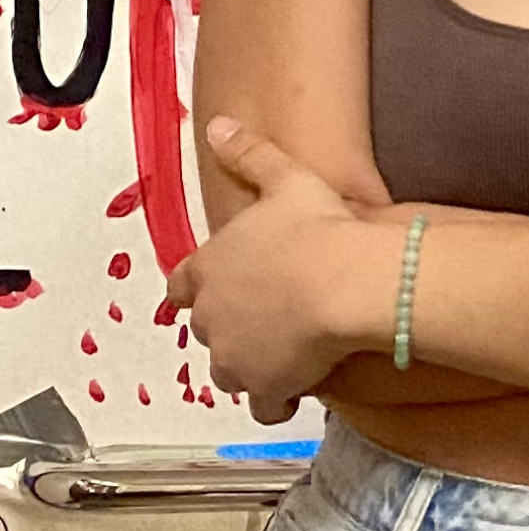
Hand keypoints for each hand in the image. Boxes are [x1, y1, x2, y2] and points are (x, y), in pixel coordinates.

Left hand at [168, 117, 394, 422]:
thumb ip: (249, 155)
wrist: (345, 282)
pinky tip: (301, 384)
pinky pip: (264, 405)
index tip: (221, 286)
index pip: (182, 286)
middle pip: (208, 329)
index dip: (199, 287)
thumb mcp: (286, 179)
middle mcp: (212, 316)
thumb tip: (220, 126)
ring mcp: (234, 356)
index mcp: (210, 266)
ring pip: (231, 368)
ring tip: (289, 349)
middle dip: (233, 324)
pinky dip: (277, 398)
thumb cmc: (317, 228)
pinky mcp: (264, 386)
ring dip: (252, 361)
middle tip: (271, 312)